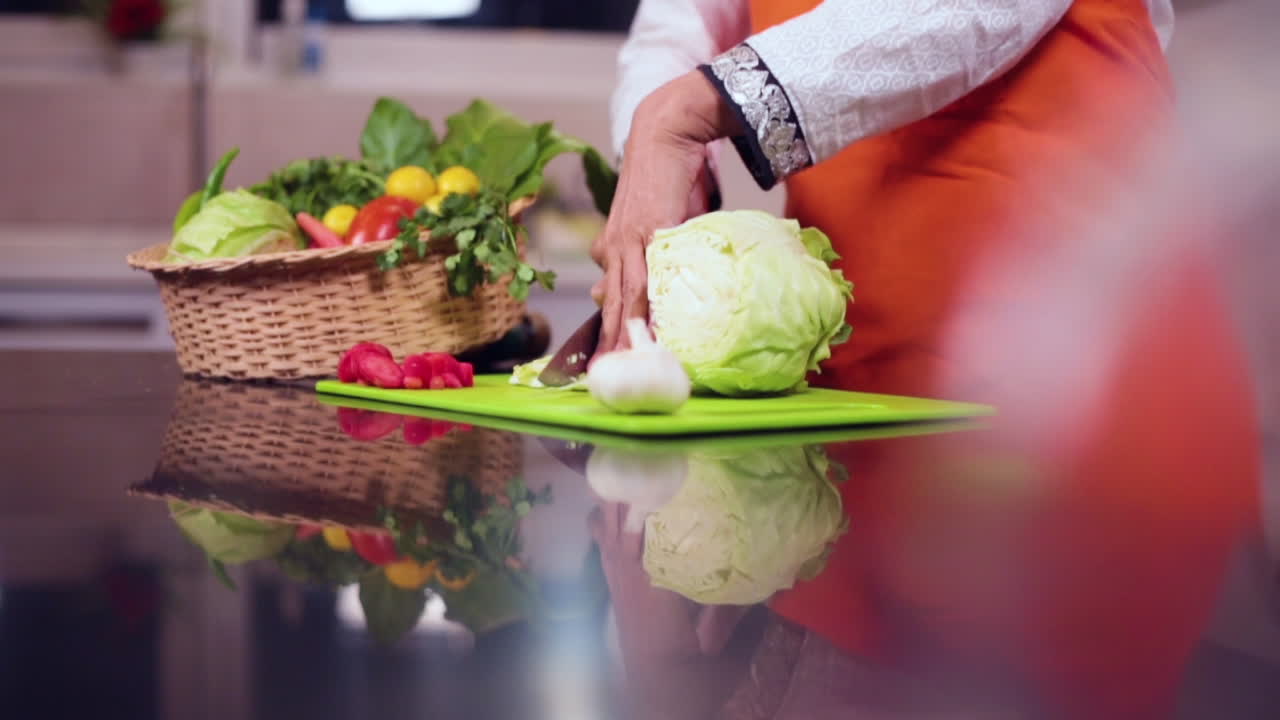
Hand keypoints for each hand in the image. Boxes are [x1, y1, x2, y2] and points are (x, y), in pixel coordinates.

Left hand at [590, 71, 739, 356]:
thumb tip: (665, 276)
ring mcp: (628, 240)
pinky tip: (641, 331)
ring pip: (621, 297)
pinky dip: (641, 308)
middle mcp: (614, 246)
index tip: (602, 360)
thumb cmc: (672, 176)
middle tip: (602, 377)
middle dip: (606, 343)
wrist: (668, 132)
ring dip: (619, 334)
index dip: (606, 329)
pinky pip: (644, 278)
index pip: (610, 296)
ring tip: (617, 365)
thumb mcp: (664, 219)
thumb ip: (660, 250)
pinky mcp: (646, 232)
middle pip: (609, 305)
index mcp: (615, 245)